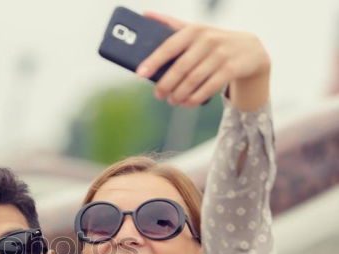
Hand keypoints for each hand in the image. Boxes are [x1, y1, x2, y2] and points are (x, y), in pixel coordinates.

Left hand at [136, 12, 270, 110]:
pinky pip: (208, 88)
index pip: (170, 46)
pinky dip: (195, 98)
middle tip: (158, 94)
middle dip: (165, 84)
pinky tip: (187, 103)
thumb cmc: (213, 42)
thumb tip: (145, 15)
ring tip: (172, 100)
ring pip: (193, 80)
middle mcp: (208, 40)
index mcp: (194, 30)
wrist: (250, 50)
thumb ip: (171, 24)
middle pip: (180, 68)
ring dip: (179, 94)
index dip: (154, 60)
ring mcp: (221, 55)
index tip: (140, 73)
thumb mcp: (195, 30)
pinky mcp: (231, 69)